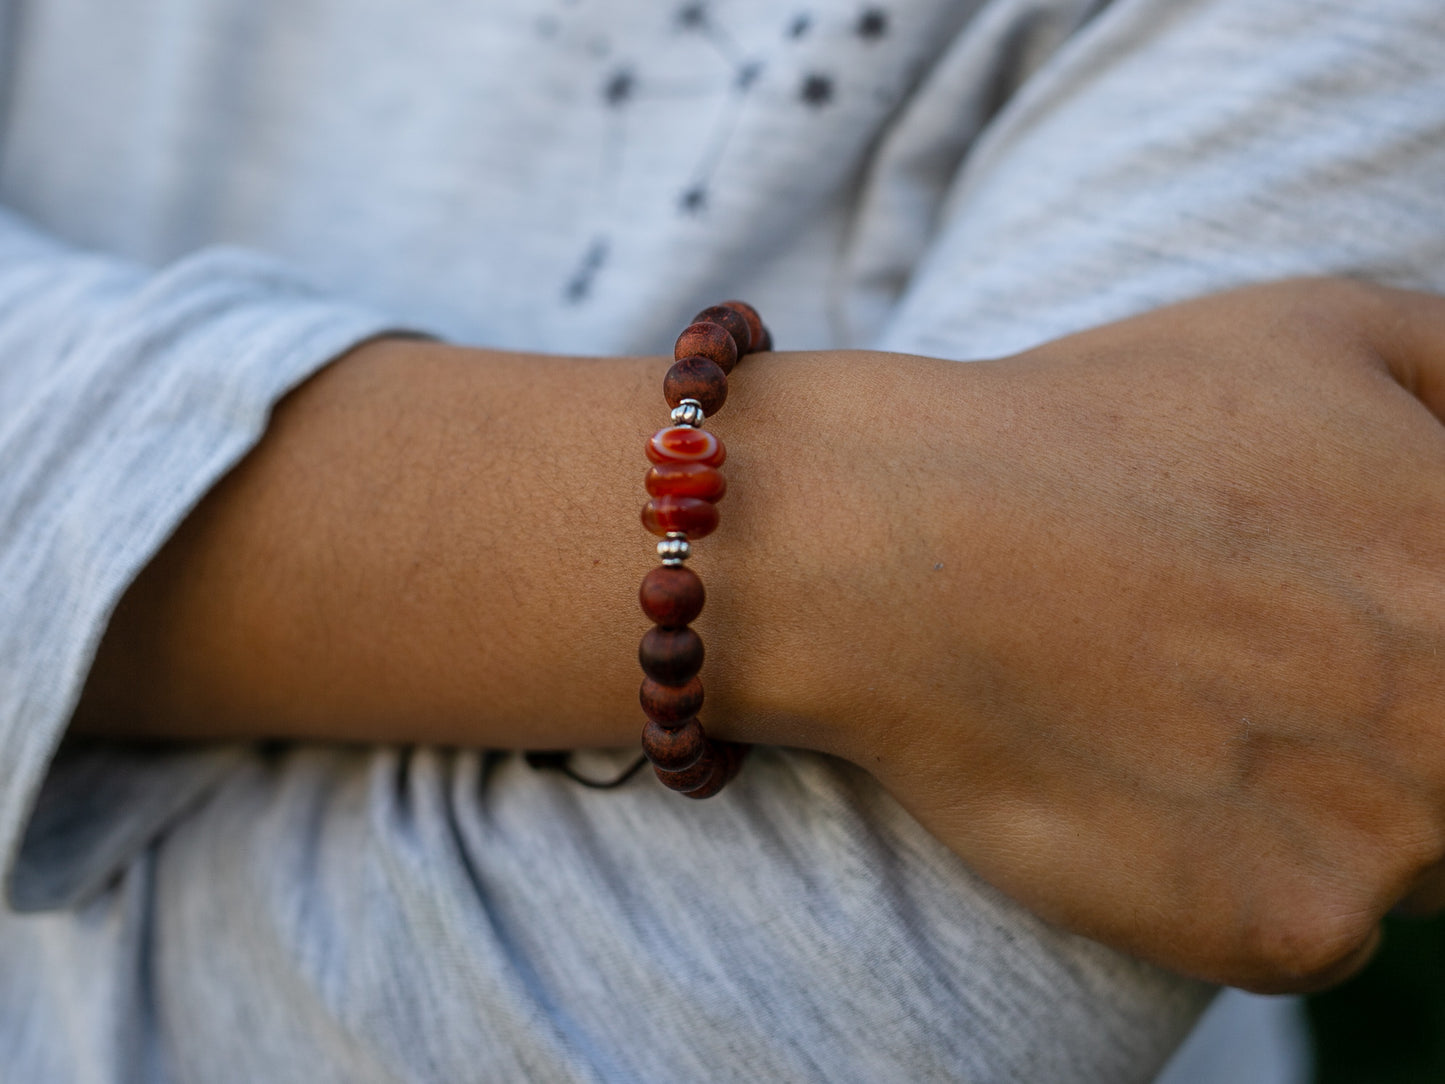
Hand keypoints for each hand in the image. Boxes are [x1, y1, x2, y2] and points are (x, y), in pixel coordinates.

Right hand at [750, 279, 1444, 991]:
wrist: (902, 548)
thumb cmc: (1100, 427)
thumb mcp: (1328, 325)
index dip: (1421, 635)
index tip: (1336, 615)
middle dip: (1398, 716)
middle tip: (1268, 658)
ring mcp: (1392, 839)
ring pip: (1417, 854)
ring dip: (1336, 800)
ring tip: (1197, 711)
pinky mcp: (1284, 931)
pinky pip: (1318, 925)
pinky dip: (1250, 874)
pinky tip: (1156, 784)